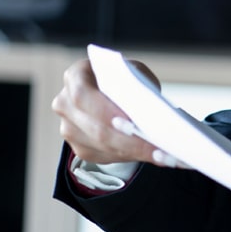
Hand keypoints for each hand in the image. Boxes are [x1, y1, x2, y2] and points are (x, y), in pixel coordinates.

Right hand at [50, 58, 185, 167]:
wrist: (114, 93)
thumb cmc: (125, 81)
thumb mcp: (133, 74)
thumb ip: (136, 87)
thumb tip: (148, 111)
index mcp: (76, 76)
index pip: (83, 95)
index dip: (105, 111)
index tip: (131, 124)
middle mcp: (65, 103)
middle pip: (96, 128)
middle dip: (131, 141)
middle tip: (160, 149)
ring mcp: (69, 128)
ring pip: (103, 146)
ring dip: (136, 153)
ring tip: (166, 156)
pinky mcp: (80, 147)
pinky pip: (106, 156)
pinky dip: (133, 157)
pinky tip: (156, 157)